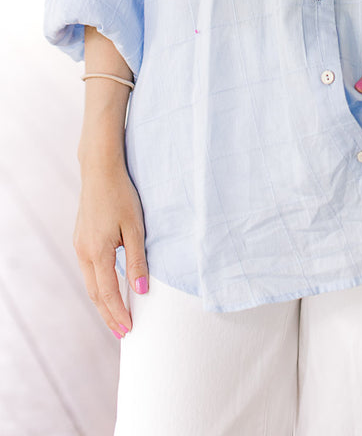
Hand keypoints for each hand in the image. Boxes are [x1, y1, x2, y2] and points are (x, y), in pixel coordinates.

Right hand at [73, 158, 148, 338]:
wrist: (100, 170)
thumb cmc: (122, 195)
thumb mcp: (135, 227)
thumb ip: (137, 261)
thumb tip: (140, 292)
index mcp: (97, 251)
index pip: (107, 293)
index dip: (118, 313)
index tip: (129, 330)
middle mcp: (83, 252)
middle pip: (95, 294)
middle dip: (109, 314)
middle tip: (123, 333)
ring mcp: (79, 245)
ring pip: (90, 283)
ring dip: (102, 302)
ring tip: (117, 317)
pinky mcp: (80, 238)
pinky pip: (89, 270)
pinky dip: (99, 285)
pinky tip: (108, 289)